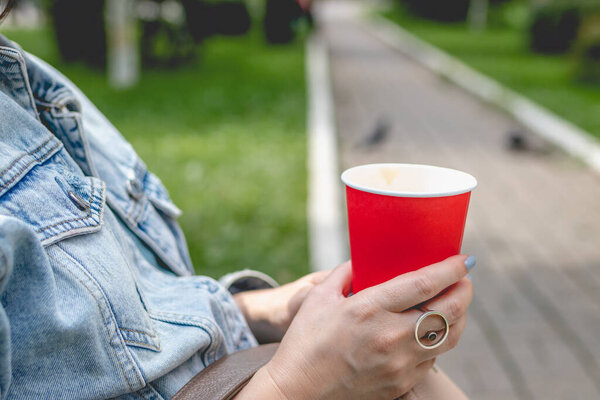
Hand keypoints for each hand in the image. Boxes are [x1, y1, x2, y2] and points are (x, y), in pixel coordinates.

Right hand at [238, 255, 472, 399]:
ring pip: (449, 337)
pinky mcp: (401, 383)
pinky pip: (433, 358)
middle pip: (448, 310)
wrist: (298, 391)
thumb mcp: (320, 297)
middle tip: (464, 278)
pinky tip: (432, 329)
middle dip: (464, 290)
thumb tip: (364, 260)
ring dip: (459, 315)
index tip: (465, 259)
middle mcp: (390, 337)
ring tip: (455, 302)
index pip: (424, 284)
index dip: (451, 269)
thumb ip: (345, 272)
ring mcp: (399, 364)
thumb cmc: (305, 341)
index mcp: (369, 310)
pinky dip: (439, 339)